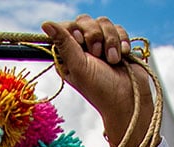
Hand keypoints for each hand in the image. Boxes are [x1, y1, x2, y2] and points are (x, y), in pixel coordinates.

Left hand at [41, 15, 151, 146]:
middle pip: (85, 21)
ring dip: (110, 41)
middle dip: (94, 36)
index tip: (79, 41)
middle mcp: (83, 48)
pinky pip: (118, 29)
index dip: (73, 30)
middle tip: (97, 54)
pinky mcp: (117, 44)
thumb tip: (45, 24)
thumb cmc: (100, 89)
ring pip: (104, 23)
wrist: (128, 98)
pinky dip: (122, 41)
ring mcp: (102, 45)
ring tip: (112, 60)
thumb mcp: (78, 66)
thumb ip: (64, 43)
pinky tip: (123, 54)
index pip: (66, 27)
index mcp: (68, 54)